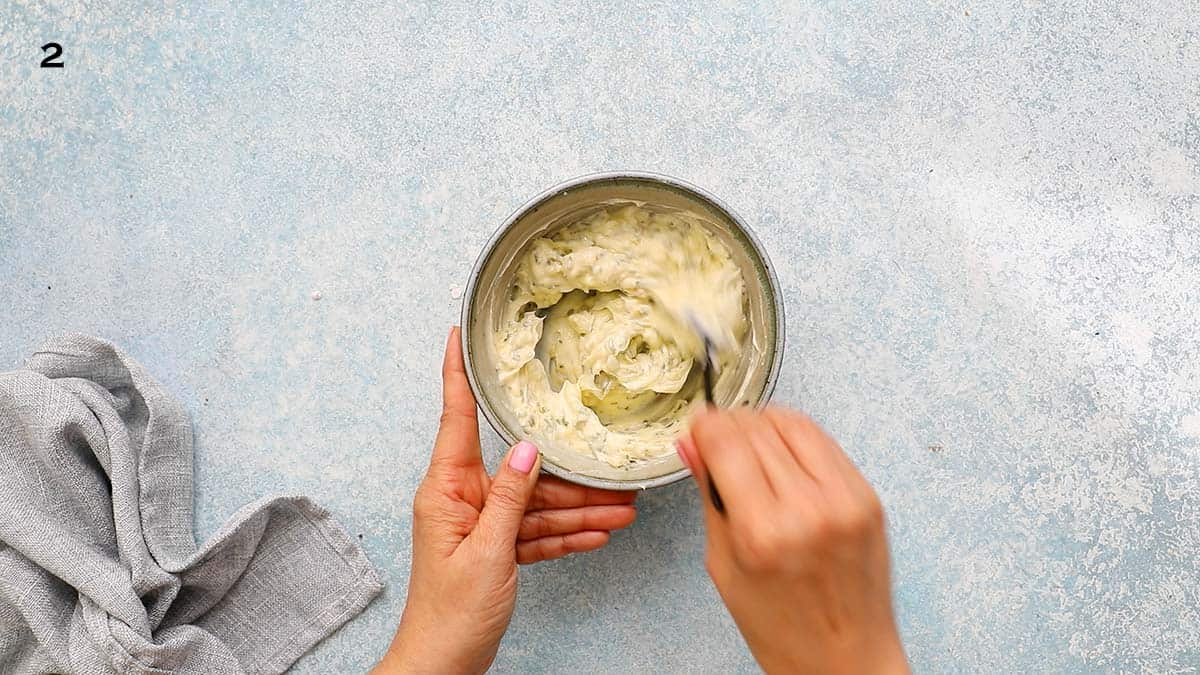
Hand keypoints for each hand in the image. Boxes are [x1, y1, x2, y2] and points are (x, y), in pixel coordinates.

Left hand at [373, 327, 637, 673]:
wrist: (443, 665)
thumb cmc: (451, 614)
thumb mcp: (488, 551)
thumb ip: (510, 497)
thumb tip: (529, 449)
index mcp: (446, 489)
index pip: (455, 417)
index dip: (456, 373)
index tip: (457, 334)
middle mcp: (461, 500)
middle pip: (519, 469)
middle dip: (566, 474)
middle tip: (608, 469)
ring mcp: (479, 525)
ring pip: (536, 504)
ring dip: (578, 510)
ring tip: (621, 510)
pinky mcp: (495, 550)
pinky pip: (535, 532)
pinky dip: (564, 534)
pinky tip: (599, 533)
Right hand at [676, 407, 907, 674]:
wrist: (846, 658)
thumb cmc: (784, 628)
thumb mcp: (724, 565)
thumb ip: (710, 496)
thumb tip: (693, 445)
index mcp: (763, 533)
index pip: (726, 441)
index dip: (705, 426)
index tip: (698, 429)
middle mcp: (808, 510)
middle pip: (757, 426)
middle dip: (731, 426)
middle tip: (720, 442)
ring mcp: (845, 500)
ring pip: (793, 423)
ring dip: (765, 425)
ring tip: (752, 448)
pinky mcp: (867, 496)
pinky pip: (825, 441)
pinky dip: (798, 439)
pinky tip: (785, 458)